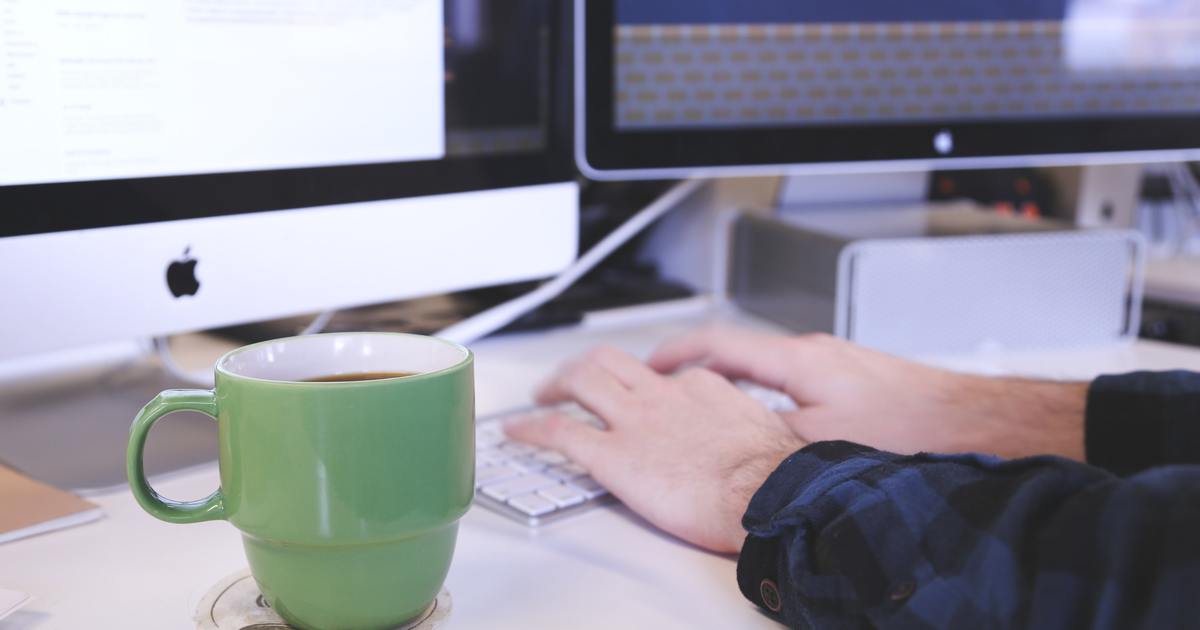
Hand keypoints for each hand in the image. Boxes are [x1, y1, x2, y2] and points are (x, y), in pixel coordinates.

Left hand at [505, 346, 806, 553]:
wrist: (766, 495)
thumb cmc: (772, 477)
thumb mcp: (763, 435)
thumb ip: (740, 430)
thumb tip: (743, 446)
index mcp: (700, 389)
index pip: (661, 376)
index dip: (640, 383)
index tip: (635, 394)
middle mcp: (662, 395)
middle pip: (610, 361)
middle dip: (584, 365)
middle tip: (570, 379)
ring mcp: (634, 421)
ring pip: (581, 380)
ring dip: (554, 383)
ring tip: (540, 395)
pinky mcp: (612, 455)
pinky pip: (560, 432)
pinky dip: (532, 428)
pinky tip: (517, 431)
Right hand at [649, 327, 1088, 460]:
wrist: (973, 422)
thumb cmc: (910, 428)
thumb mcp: (821, 445)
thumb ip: (767, 438)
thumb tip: (731, 446)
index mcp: (797, 360)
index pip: (718, 343)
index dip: (675, 353)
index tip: (650, 363)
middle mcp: (814, 352)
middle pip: (739, 353)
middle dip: (700, 370)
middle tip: (670, 387)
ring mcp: (835, 363)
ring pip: (767, 370)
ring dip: (735, 386)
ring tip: (713, 410)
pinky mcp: (854, 380)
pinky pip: (794, 382)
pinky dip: (767, 397)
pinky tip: (774, 425)